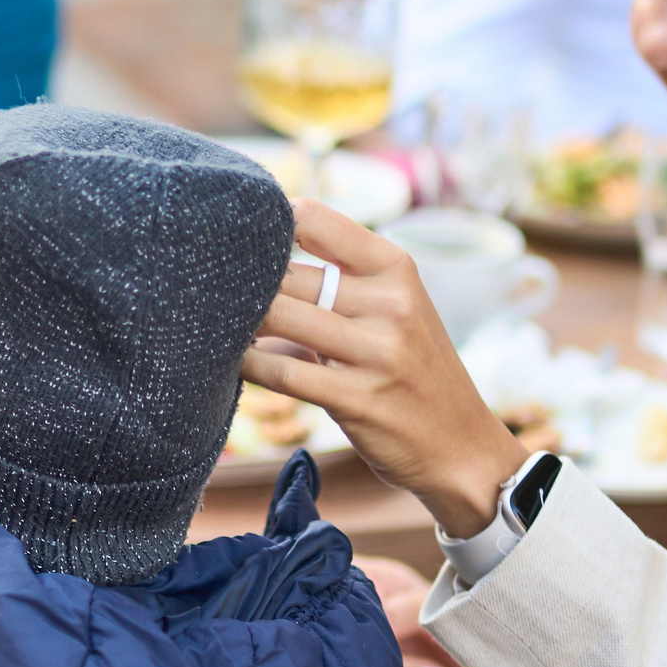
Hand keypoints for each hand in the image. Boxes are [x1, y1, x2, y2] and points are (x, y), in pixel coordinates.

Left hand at [240, 199, 526, 537]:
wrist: (461, 448)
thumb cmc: (410, 371)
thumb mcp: (391, 311)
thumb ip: (334, 282)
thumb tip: (247, 261)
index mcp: (395, 268)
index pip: (314, 218)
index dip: (266, 225)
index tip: (237, 242)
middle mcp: (389, 303)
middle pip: (285, 271)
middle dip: (242, 281)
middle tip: (205, 287)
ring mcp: (376, 352)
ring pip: (277, 315)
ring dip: (238, 321)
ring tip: (214, 323)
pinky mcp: (357, 399)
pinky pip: (280, 371)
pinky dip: (248, 364)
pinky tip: (235, 362)